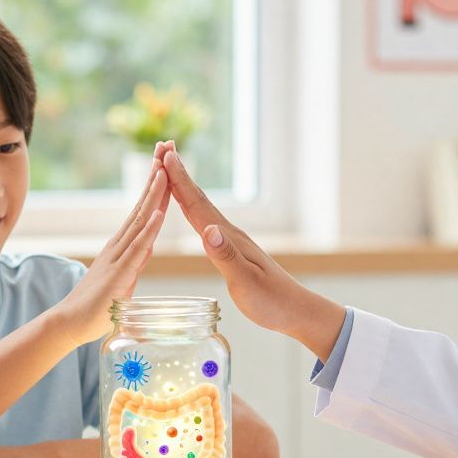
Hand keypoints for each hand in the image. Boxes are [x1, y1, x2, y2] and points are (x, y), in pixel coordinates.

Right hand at [51, 157, 169, 345]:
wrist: (69, 324)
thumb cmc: (96, 306)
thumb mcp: (123, 279)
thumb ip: (135, 262)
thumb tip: (147, 248)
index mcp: (123, 246)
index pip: (144, 210)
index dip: (157, 187)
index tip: (167, 162)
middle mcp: (119, 245)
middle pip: (142, 206)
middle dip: (156, 178)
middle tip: (166, 149)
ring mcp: (118, 258)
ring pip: (141, 222)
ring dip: (154, 196)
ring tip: (165, 171)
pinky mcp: (119, 275)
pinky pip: (137, 250)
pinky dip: (150, 230)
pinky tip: (160, 214)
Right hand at [158, 143, 345, 358]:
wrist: (295, 310)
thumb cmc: (272, 300)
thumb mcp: (246, 281)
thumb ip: (226, 256)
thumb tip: (208, 230)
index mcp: (228, 237)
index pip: (198, 205)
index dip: (180, 181)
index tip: (165, 156)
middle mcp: (227, 233)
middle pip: (197, 198)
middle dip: (177, 174)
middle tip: (161, 148)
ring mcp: (230, 239)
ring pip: (200, 207)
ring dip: (182, 187)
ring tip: (168, 168)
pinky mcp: (230, 249)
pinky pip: (203, 222)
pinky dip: (190, 208)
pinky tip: (187, 207)